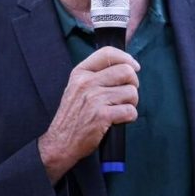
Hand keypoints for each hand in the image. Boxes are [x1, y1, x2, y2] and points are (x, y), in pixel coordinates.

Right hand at [37, 46, 139, 183]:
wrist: (60, 142)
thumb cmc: (73, 115)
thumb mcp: (76, 88)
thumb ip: (96, 75)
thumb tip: (126, 65)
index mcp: (80, 73)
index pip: (108, 53)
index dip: (126, 58)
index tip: (134, 66)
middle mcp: (87, 82)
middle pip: (126, 71)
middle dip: (133, 83)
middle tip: (127, 94)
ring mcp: (94, 99)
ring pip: (131, 92)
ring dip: (132, 102)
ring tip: (120, 108)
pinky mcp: (102, 116)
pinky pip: (130, 111)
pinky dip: (129, 117)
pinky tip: (119, 119)